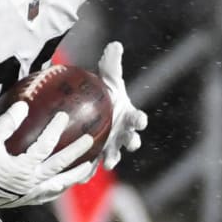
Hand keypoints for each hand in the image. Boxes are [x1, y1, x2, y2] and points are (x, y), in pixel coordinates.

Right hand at [0, 104, 94, 213]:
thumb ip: (6, 124)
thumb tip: (23, 105)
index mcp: (22, 167)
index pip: (45, 146)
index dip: (55, 129)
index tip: (64, 116)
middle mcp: (30, 182)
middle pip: (60, 166)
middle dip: (77, 153)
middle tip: (90, 140)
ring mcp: (30, 194)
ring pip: (59, 185)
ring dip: (75, 175)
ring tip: (88, 167)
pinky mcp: (25, 200)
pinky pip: (49, 195)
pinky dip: (60, 188)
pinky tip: (64, 184)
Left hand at [98, 41, 147, 169]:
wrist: (95, 107)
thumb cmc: (105, 92)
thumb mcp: (108, 77)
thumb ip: (111, 63)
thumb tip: (114, 45)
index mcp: (129, 115)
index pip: (138, 119)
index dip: (140, 120)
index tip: (140, 120)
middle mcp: (124, 133)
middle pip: (131, 139)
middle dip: (132, 142)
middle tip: (130, 143)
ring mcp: (112, 145)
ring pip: (115, 154)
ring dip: (113, 158)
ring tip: (108, 163)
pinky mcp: (99, 153)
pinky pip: (95, 163)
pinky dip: (90, 170)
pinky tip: (82, 177)